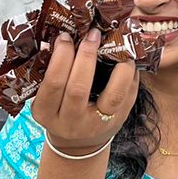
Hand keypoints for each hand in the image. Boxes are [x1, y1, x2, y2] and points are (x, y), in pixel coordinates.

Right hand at [31, 29, 139, 156]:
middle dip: (86, 56)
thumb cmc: (60, 112)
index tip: (66, 37)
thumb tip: (63, 37)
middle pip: (79, 88)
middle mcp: (71, 122)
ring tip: (119, 46)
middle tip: (91, 35)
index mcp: (46, 113)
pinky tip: (128, 59)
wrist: (78, 143)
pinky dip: (131, 74)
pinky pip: (129, 96)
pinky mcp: (119, 121)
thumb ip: (52, 74)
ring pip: (113, 95)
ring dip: (119, 67)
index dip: (61, 57)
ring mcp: (97, 124)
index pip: (53, 83)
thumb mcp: (47, 99)